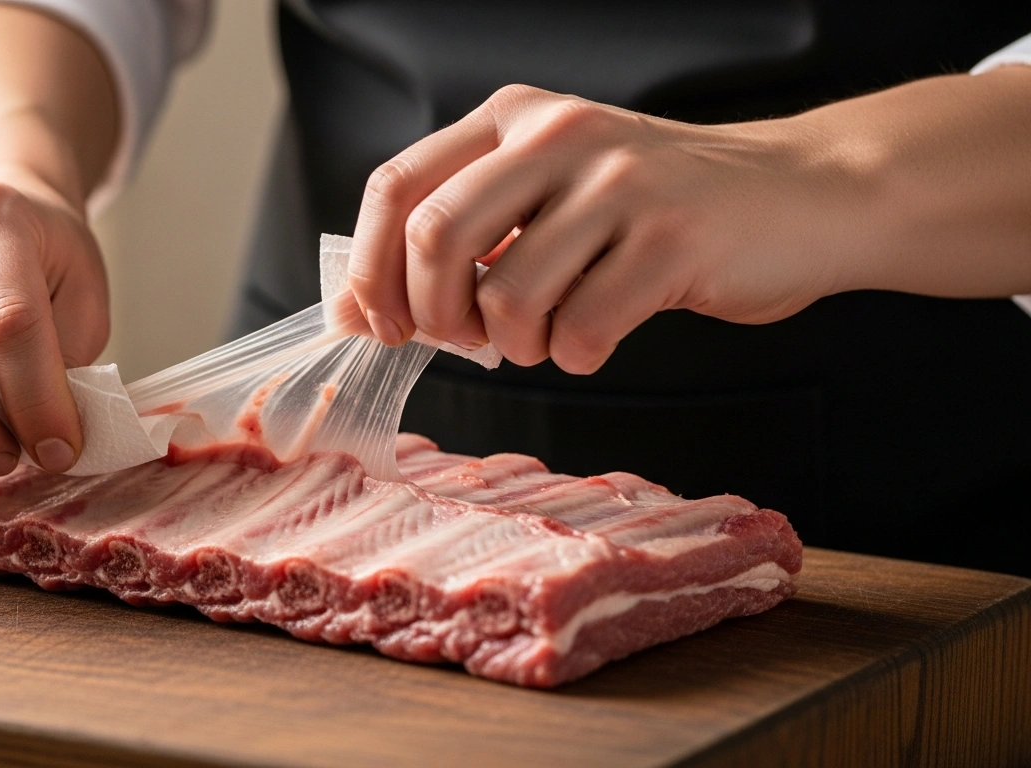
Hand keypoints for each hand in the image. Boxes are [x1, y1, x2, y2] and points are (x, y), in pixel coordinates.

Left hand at [347, 84, 863, 373]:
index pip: (398, 188)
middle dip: (432, 314)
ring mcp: (619, 184)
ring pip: (507, 297)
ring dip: (516, 344)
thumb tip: (355, 309)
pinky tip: (602, 333)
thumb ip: (463, 234)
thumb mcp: (550, 192)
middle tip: (463, 340)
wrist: (800, 197)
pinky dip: (578, 354)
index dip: (370, 268)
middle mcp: (559, 136)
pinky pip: (581, 331)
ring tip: (551, 332)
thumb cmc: (655, 210)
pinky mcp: (672, 240)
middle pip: (436, 236)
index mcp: (515, 119)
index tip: (376, 323)